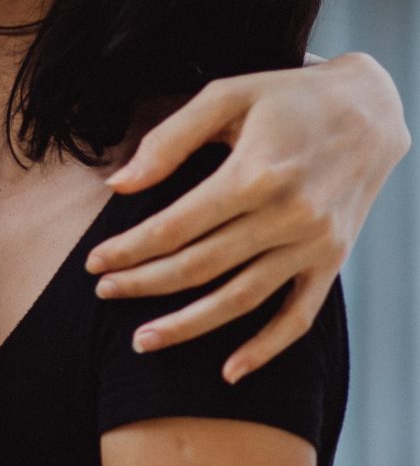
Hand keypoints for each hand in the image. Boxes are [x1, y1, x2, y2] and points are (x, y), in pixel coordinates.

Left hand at [87, 53, 409, 379]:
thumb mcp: (227, 94)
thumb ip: (170, 138)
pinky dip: (265, 349)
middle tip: (104, 292)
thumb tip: (119, 184)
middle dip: (143, 284)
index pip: (175, 226)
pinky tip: (229, 371)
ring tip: (142, 341)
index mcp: (256, 172)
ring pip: (240, 300)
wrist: (370, 110)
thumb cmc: (289, 97)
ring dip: (187, 327)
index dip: (129, 248)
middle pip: (199, 266)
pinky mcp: (332, 261)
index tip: (94, 262)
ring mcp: (313, 244)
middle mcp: (287, 214)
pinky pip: (298, 317)